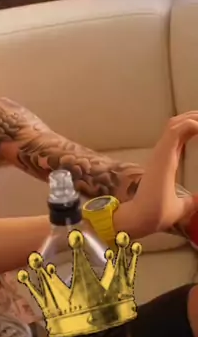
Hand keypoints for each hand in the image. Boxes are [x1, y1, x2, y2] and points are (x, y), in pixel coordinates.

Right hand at [115, 112, 197, 238]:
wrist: (143, 219)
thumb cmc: (156, 213)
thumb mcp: (180, 206)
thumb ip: (189, 202)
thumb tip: (197, 202)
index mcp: (166, 161)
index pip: (178, 134)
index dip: (191, 125)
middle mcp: (162, 153)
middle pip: (177, 123)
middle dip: (193, 117)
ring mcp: (161, 152)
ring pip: (176, 123)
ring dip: (192, 118)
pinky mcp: (162, 155)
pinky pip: (175, 131)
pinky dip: (190, 125)